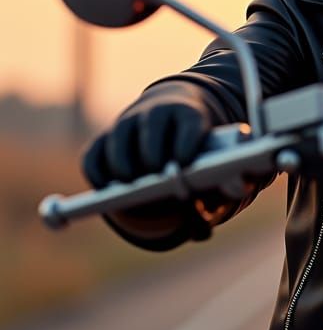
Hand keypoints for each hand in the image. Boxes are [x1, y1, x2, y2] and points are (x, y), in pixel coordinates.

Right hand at [82, 102, 212, 187]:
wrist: (173, 124)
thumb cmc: (199, 154)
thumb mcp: (216, 164)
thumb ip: (222, 187)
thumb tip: (215, 217)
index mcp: (190, 115)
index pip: (190, 124)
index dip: (186, 143)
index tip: (183, 164)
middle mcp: (156, 113)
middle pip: (152, 131)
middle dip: (154, 157)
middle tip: (157, 181)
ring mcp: (127, 124)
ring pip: (118, 142)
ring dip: (123, 167)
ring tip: (132, 186)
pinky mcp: (103, 139)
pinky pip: (92, 158)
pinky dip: (98, 176)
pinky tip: (108, 192)